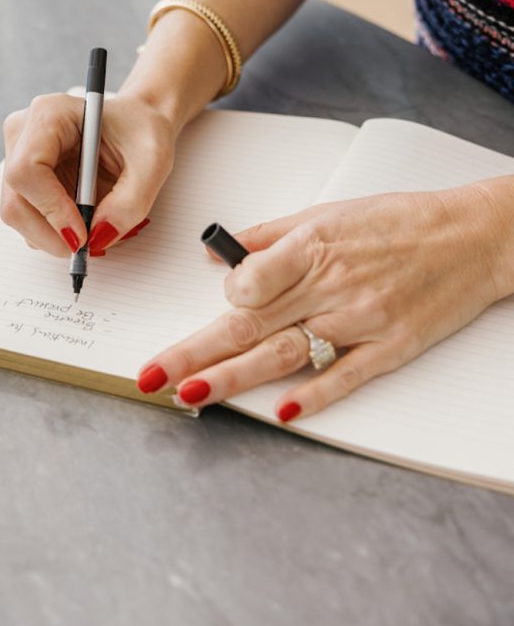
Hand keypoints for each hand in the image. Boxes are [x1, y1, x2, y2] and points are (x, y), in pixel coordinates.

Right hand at [1, 93, 175, 255]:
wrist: (136, 124)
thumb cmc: (141, 131)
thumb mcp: (153, 163)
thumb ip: (130, 202)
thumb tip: (99, 237)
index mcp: (50, 114)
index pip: (27, 170)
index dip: (51, 209)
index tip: (83, 234)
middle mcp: (24, 133)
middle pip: (15, 200)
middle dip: (52, 234)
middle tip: (89, 246)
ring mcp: (17, 156)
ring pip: (18, 215)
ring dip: (55, 235)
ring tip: (95, 224)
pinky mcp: (23, 179)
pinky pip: (28, 218)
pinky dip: (54, 231)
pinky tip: (82, 217)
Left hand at [137, 184, 506, 419]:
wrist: (473, 237)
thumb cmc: (400, 221)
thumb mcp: (328, 213)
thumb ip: (269, 237)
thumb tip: (218, 255)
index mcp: (313, 246)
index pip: (249, 281)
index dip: (224, 298)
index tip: (215, 304)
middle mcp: (332, 285)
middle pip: (250, 326)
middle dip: (194, 353)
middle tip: (153, 376)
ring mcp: (362, 319)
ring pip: (286, 354)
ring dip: (233, 378)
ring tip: (191, 395)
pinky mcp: (391, 347)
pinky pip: (346, 376)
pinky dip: (314, 395)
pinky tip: (282, 412)